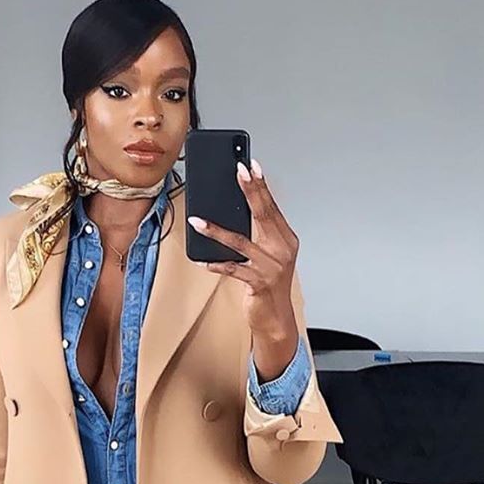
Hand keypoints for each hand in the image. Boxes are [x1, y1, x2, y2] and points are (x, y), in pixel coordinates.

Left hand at [187, 158, 298, 343]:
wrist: (276, 319)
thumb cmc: (269, 285)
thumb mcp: (268, 256)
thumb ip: (258, 236)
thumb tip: (232, 214)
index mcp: (286, 239)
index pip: (272, 207)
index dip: (261, 185)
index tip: (252, 165)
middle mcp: (282, 249)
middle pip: (262, 214)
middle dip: (249, 190)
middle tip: (238, 171)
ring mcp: (271, 266)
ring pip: (241, 242)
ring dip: (216, 230)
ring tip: (197, 221)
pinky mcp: (259, 283)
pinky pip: (234, 269)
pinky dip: (218, 264)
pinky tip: (204, 261)